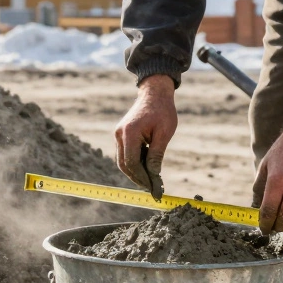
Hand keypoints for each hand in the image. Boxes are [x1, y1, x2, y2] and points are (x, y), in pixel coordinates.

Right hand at [115, 75, 177, 193]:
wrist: (154, 93)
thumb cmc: (163, 111)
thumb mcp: (164, 134)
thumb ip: (156, 156)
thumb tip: (154, 176)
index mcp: (130, 132)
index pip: (131, 162)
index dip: (141, 178)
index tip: (153, 188)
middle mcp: (120, 134)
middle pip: (123, 164)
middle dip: (137, 178)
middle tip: (152, 188)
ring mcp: (118, 134)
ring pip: (123, 161)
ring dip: (136, 172)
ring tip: (152, 180)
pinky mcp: (121, 135)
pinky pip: (125, 154)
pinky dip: (135, 163)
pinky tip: (148, 167)